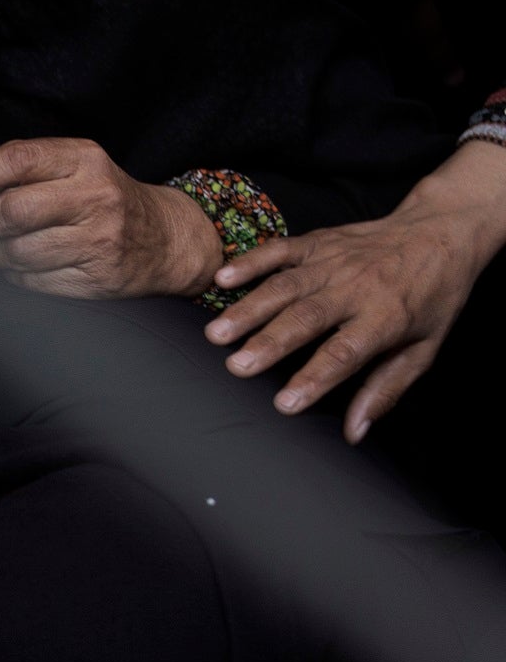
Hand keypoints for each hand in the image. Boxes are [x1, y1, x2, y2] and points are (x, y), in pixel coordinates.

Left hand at [0, 138, 222, 298]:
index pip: (18, 160)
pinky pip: (35, 281)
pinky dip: (12, 277)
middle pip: (12, 211)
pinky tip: (9, 268)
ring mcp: (98, 239)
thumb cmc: (104, 197)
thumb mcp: (77, 166)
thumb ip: (27, 165)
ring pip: (19, 252)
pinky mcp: (97, 277)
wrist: (165, 238)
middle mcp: (94, 197)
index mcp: (84, 159)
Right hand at [206, 141, 505, 441]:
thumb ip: (385, 390)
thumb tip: (355, 433)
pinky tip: (222, 279)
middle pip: (308, 317)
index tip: (284, 403)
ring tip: (216, 334)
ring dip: (249, 309)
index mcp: (388, 316)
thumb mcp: (424, 347)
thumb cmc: (433, 295)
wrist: (445, 229)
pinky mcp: (319, 240)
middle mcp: (359, 286)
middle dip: (270, 342)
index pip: (346, 351)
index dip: (315, 377)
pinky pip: (281, 250)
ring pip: (286, 286)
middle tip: (237, 367)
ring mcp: (336, 260)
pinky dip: (251, 262)